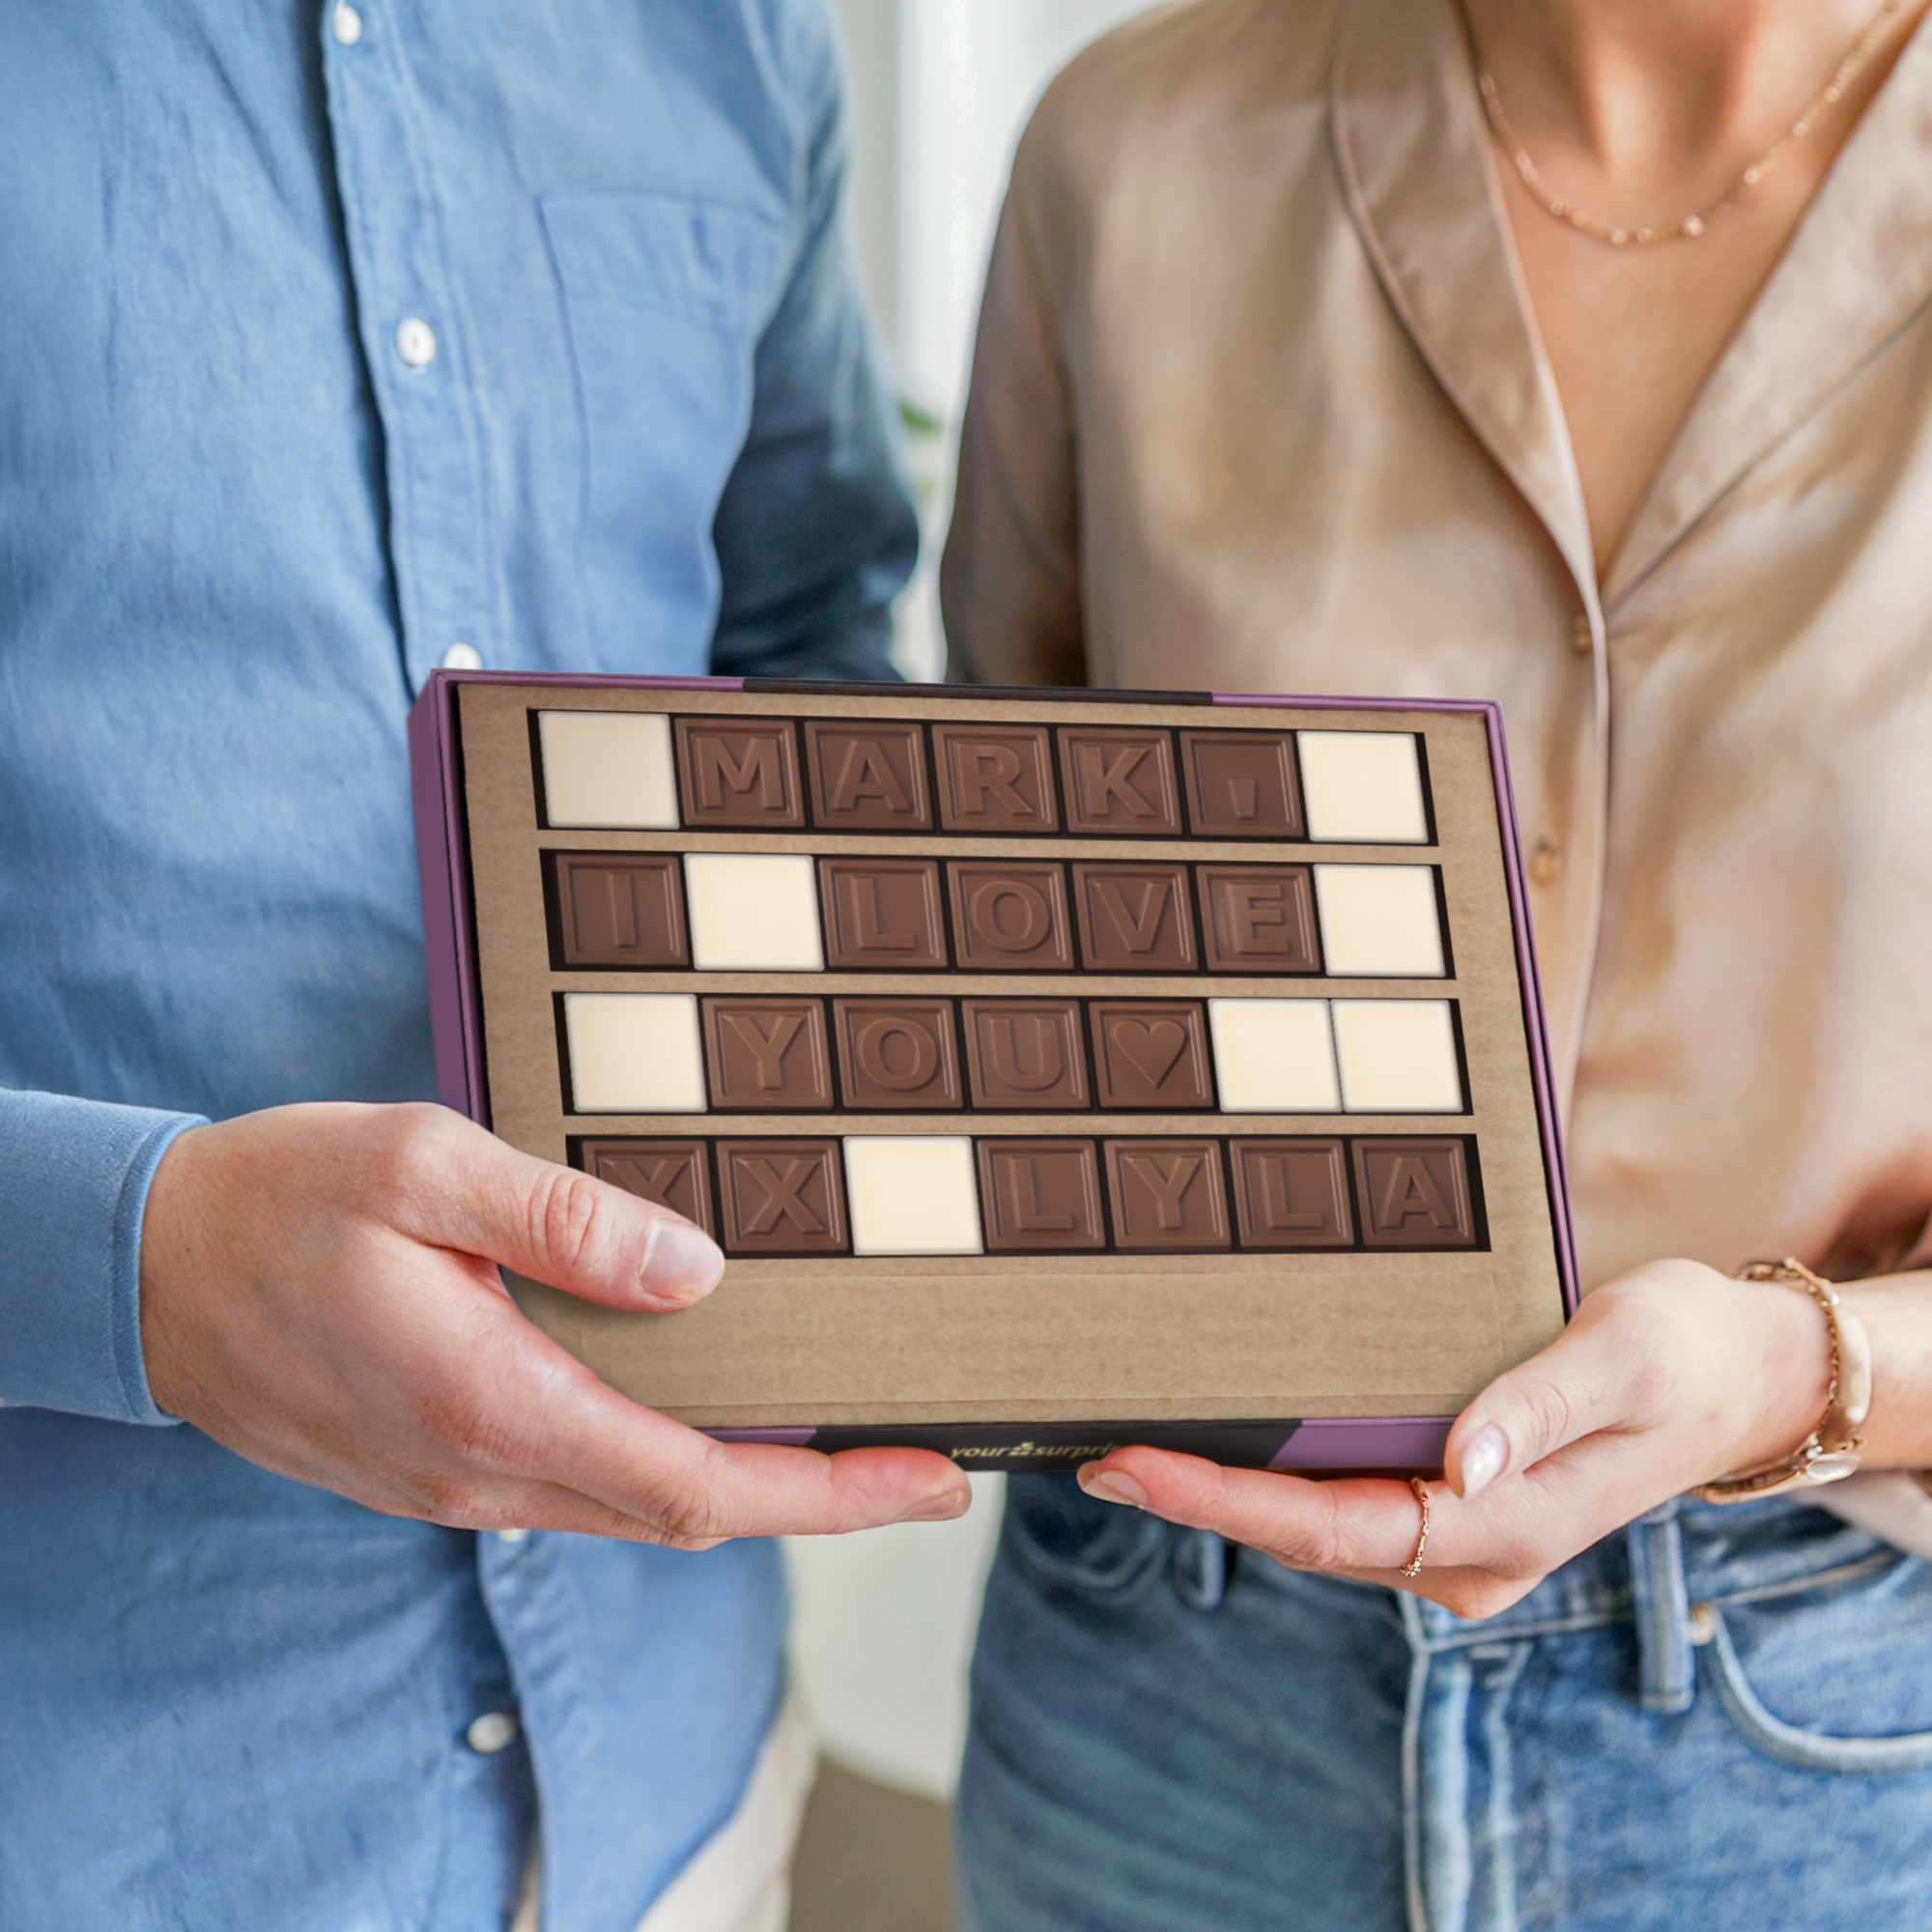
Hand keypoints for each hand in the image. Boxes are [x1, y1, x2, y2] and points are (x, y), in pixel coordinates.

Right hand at [139, 1102, 969, 1543]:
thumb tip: (702, 1274)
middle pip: (688, 1515)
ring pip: (636, 1508)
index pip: (698, 1486)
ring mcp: (459, 1483)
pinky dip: (668, 1466)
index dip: (829, 1494)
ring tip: (841, 1439)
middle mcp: (484, 1470)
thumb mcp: (423, 1166)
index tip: (928, 1479)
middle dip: (819, 1499)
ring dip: (748, 1486)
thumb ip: (568, 1220)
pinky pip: (582, 1485)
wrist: (143, 1272)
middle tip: (923, 1460)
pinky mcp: (442, 1467)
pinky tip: (709, 1417)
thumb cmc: (279, 1201)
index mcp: (493, 1401)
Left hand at [1075, 1260, 1831, 1617]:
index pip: (1332, 1527)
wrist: (1738, 1376)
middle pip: (1302, 1533)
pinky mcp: (1449, 1501)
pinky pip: (1342, 1499)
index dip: (1223, 1500)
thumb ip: (1537, 1407)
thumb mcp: (1621, 1357)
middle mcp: (1468, 1552)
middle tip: (1089, 1449)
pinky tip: (1217, 1434)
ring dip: (1221, 1488)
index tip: (1131, 1465)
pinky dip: (1271, 1471)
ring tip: (1125, 1441)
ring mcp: (1455, 1536)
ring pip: (1314, 1523)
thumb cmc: (1682, 1355)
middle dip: (1194, 1496)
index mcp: (1503, 1528)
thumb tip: (1456, 1465)